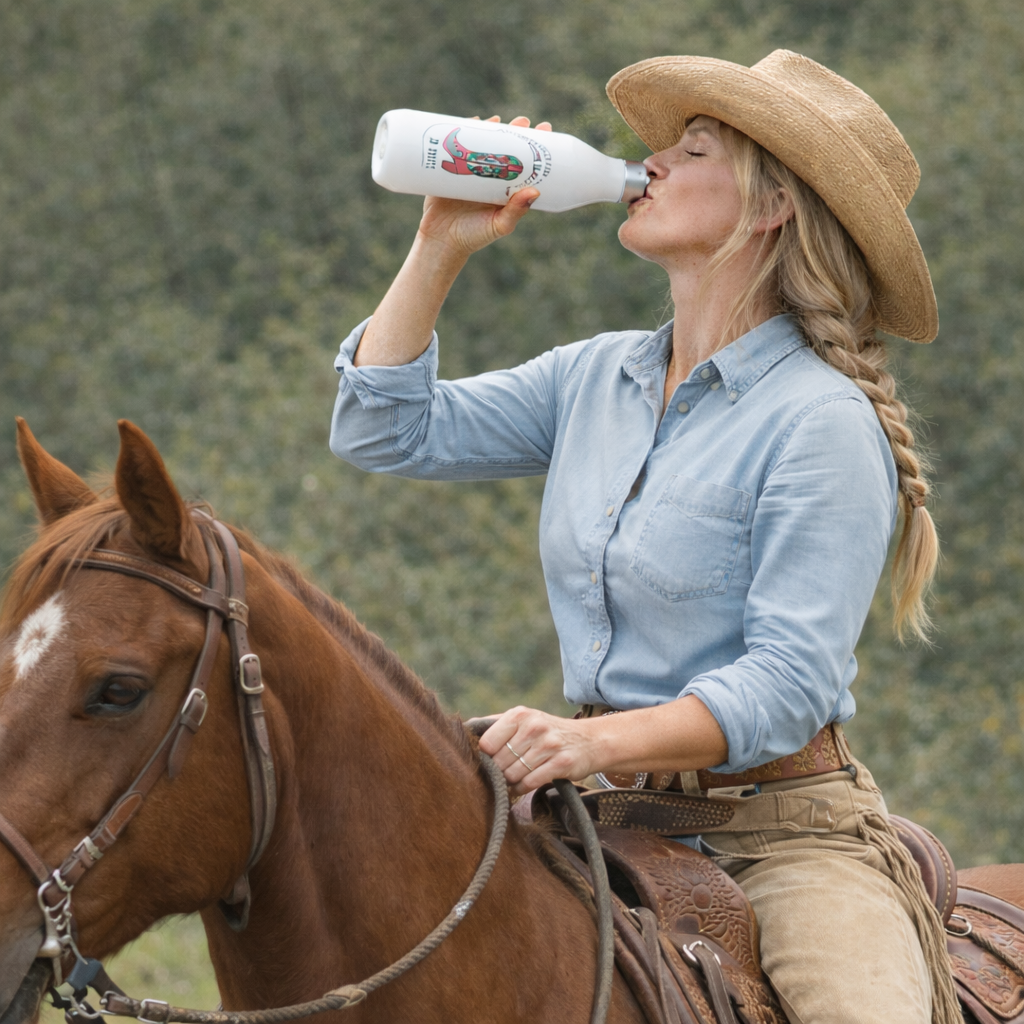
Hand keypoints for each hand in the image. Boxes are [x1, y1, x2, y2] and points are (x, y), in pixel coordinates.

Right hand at [417, 116, 552, 258]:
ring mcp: (469, 172)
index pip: (523, 163)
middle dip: (514, 131)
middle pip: (504, 148)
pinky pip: (457, 146)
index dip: (534, 146)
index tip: (544, 130)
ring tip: (497, 119)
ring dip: (490, 128)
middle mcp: (489, 178)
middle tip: (522, 120)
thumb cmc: (473, 237)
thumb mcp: (498, 226)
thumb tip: (535, 191)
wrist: (440, 241)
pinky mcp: (449, 169)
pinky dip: (464, 131)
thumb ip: (515, 211)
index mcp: (504, 189)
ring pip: (482, 144)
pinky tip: (471, 122)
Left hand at [477, 705, 596, 796]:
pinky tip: (524, 785)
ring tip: (517, 777)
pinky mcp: (561, 763)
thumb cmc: (549, 732)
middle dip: (499, 772)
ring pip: (513, 774)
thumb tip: (466, 728)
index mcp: (520, 714)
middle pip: (499, 762)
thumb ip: (497, 724)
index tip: (493, 761)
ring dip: (511, 781)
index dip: (486, 757)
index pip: (487, 743)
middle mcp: (534, 726)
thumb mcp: (525, 719)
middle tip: (506, 772)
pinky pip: (529, 783)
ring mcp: (549, 745)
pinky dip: (522, 789)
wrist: (590, 741)